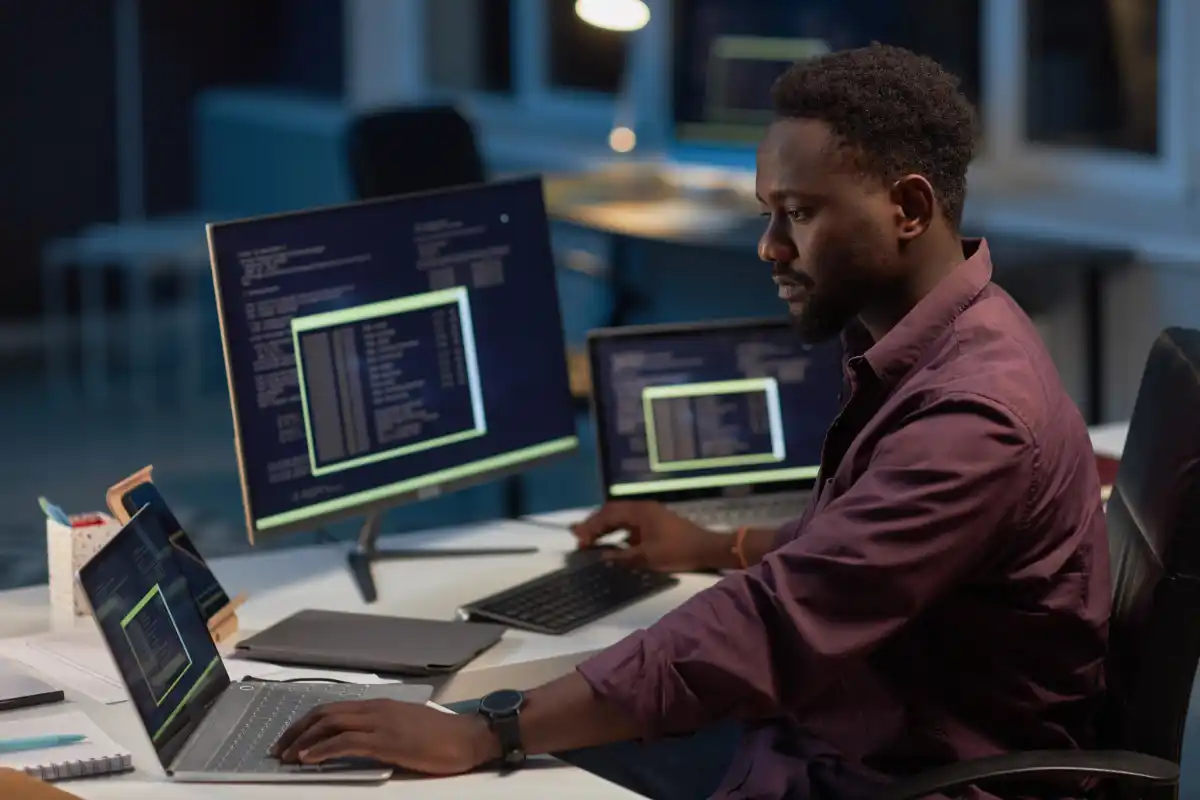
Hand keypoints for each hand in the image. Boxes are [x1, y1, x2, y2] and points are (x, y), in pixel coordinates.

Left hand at [271, 699, 494, 773]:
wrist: (468, 738)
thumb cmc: (443, 737)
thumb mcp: (407, 728)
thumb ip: (382, 730)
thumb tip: (359, 741)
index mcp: (379, 706)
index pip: (333, 708)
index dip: (307, 722)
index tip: (290, 738)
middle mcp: (376, 709)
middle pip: (325, 713)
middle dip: (297, 730)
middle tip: (279, 749)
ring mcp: (380, 724)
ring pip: (330, 724)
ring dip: (304, 740)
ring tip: (287, 756)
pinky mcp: (387, 741)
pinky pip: (346, 742)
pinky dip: (323, 749)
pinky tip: (309, 758)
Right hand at [571, 500, 730, 571]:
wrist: (707, 549)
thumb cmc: (678, 551)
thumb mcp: (648, 557)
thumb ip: (623, 556)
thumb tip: (602, 558)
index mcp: (639, 511)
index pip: (608, 514)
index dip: (591, 527)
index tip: (580, 541)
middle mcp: (642, 508)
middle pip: (612, 512)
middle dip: (594, 524)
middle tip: (578, 537)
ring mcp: (649, 515)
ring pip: (620, 517)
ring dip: (604, 527)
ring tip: (589, 539)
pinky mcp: (655, 524)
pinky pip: (629, 524)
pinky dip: (616, 531)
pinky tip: (611, 543)